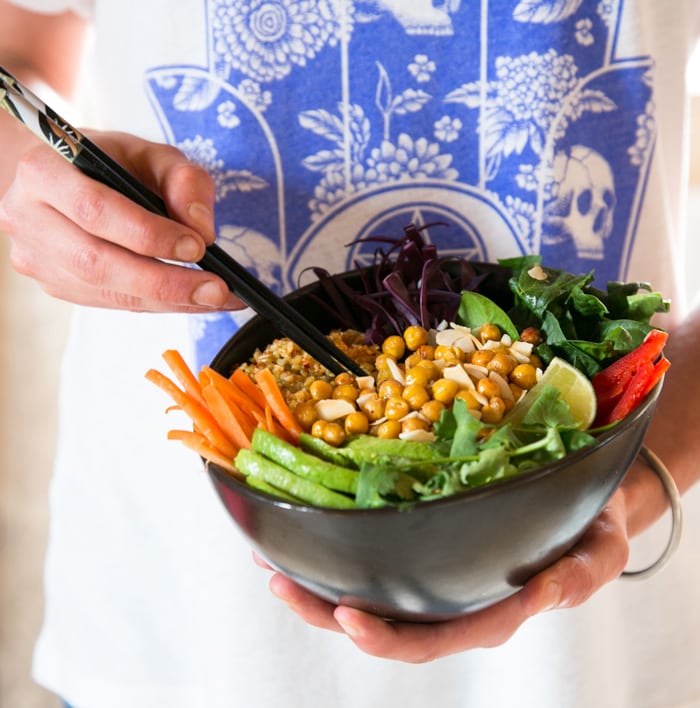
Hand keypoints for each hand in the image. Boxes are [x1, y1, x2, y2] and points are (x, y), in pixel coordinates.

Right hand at [0, 130, 242, 312]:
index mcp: (43, 171)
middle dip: (164, 281)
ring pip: (105, 291)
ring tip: (214, 298)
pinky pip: (111, 301)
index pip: (94, 210)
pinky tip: (192, 299)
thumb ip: (183, 181)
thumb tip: (203, 231)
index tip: (197, 247)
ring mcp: (36, 259)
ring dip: (167, 299)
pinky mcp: (55, 285)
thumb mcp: (151, 154)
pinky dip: (157, 303)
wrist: (63, 178)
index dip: (148, 234)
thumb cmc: (110, 162)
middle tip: (216, 289)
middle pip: (96, 262)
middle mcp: (27, 218)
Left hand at [259, 488, 630, 661]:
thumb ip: (576, 578)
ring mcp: (434, 577)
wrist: (582, 507)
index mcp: (488, 613)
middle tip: (279, 582)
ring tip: (271, 561)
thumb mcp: (597, 554)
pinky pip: (376, 559)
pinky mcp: (425, 549)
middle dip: (324, 611)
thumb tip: (543, 594)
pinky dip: (336, 551)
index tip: (347, 616)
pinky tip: (304, 532)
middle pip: (379, 624)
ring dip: (317, 585)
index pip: (430, 640)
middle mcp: (451, 602)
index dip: (386, 638)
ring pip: (368, 595)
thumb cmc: (591, 533)